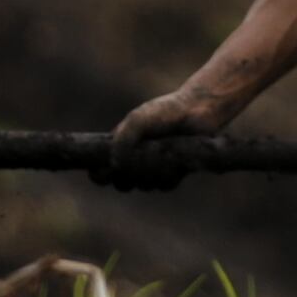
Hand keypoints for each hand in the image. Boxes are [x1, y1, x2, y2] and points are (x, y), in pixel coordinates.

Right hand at [103, 88, 222, 189]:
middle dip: (128, 176)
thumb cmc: (164, 112)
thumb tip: (115, 165)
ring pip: (144, 185)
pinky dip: (167, 174)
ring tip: (161, 153)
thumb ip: (123, 140)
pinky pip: (164, 185)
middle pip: (122, 183)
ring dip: (150, 173)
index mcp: (121, 146)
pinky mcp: (172, 173)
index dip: (99, 175)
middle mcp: (135, 160)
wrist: (197, 111)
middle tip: (137, 161)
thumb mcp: (138, 120)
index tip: (104, 171)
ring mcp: (154, 168)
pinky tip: (174, 158)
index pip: (100, 170)